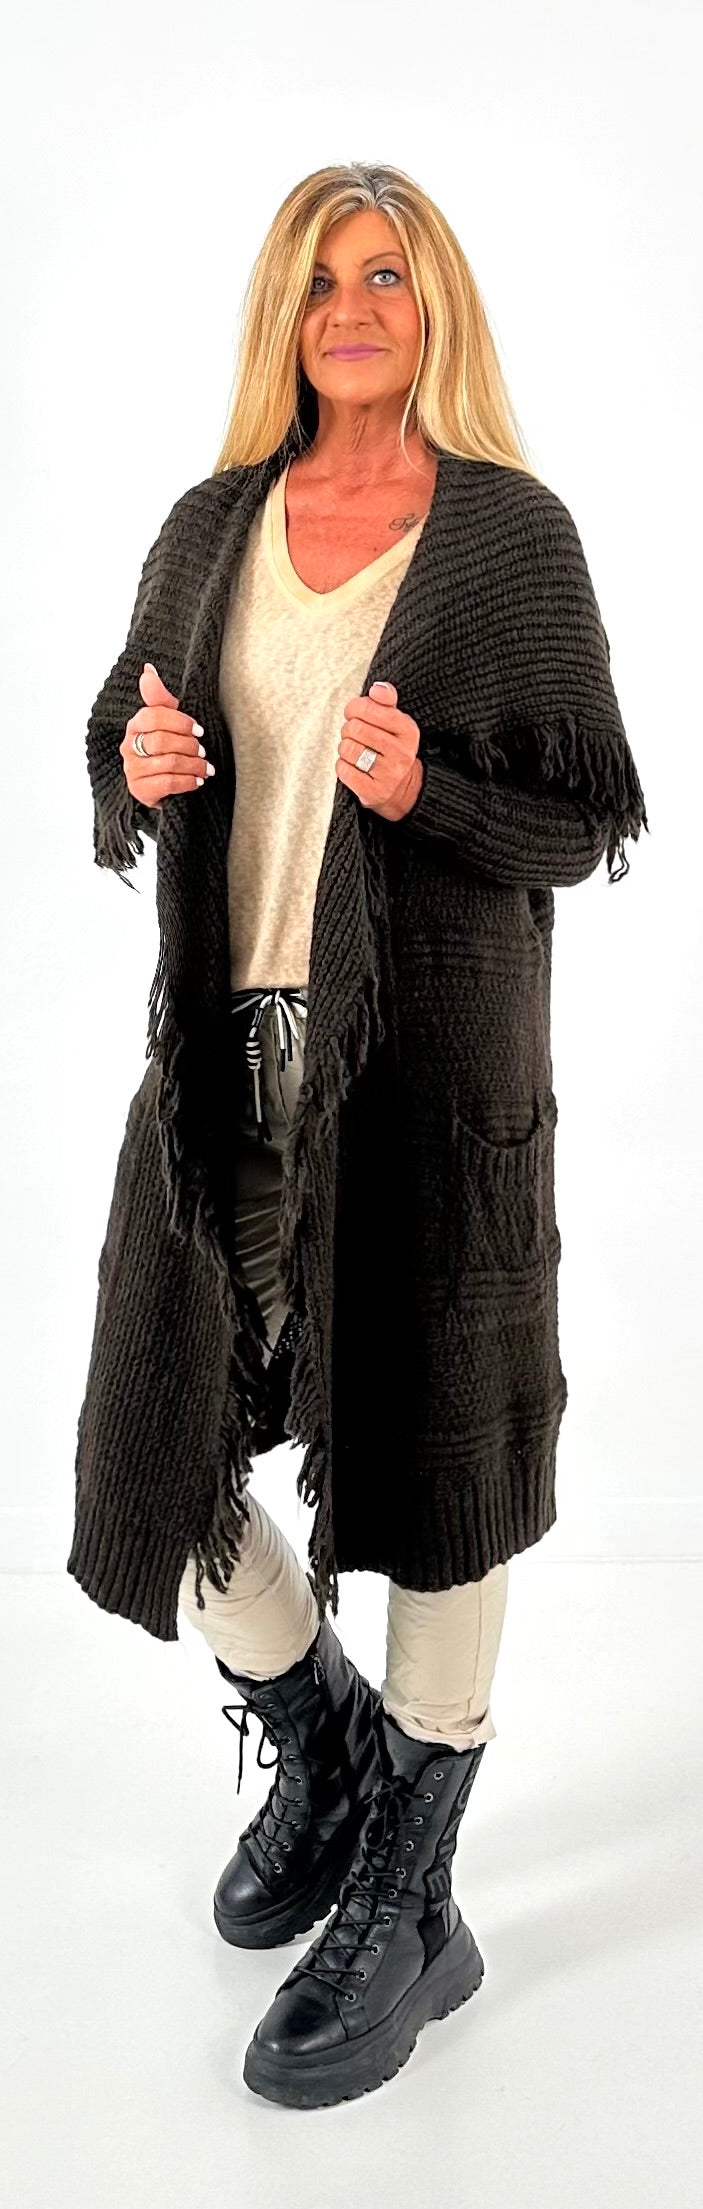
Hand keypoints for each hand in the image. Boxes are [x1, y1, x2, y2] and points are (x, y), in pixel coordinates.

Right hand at [120, 664, 215, 806]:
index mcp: (135, 725)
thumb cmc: (166, 749)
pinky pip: (168, 782)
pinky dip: (188, 781)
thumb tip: (147, 669)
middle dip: (188, 745)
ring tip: (206, 767)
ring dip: (193, 765)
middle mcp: (129, 747)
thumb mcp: (166, 721)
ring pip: (168, 762)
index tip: (199, 730)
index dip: (180, 722)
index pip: (154, 716)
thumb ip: (158, 697)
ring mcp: (132, 770)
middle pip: (162, 740)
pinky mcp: (140, 790)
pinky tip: (198, 780)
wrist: (160, 786)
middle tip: (203, 750)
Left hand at [335, 681, 423, 821]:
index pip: (370, 709)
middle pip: (355, 728)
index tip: (354, 713)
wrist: (402, 788)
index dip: (354, 708)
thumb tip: (377, 688)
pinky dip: (343, 766)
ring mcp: (389, 774)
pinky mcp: (374, 791)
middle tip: (355, 735)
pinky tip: (354, 767)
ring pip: (347, 748)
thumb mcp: (396, 722)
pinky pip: (343, 770)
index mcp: (408, 730)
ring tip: (355, 751)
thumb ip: (386, 701)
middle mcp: (402, 752)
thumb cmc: (392, 748)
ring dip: (345, 748)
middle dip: (349, 729)